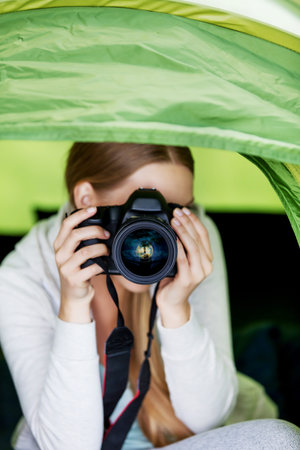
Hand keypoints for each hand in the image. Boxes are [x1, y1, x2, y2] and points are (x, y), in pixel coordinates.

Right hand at [54, 207, 109, 320]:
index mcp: (59, 244)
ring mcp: (65, 267)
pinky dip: (101, 265)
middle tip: (106, 234)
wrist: (74, 296)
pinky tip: (104, 265)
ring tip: (107, 251)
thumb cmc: (79, 270)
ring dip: (100, 249)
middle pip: (76, 235)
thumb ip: (82, 240)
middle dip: (95, 231)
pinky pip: (91, 268)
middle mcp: (60, 254)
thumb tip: (102, 226)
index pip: (66, 224)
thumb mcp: (76, 253)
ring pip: (85, 251)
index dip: (80, 214)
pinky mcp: (74, 279)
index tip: (93, 209)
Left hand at [156, 207, 212, 327]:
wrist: (172, 303)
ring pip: (192, 246)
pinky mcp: (188, 279)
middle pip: (198, 238)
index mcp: (207, 259)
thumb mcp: (183, 260)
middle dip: (187, 222)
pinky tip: (172, 237)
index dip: (194, 220)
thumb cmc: (175, 280)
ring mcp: (198, 273)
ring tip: (173, 221)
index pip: (203, 234)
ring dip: (182, 231)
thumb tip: (177, 225)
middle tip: (176, 212)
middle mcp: (206, 265)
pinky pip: (183, 259)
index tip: (184, 210)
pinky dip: (178, 247)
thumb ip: (184, 246)